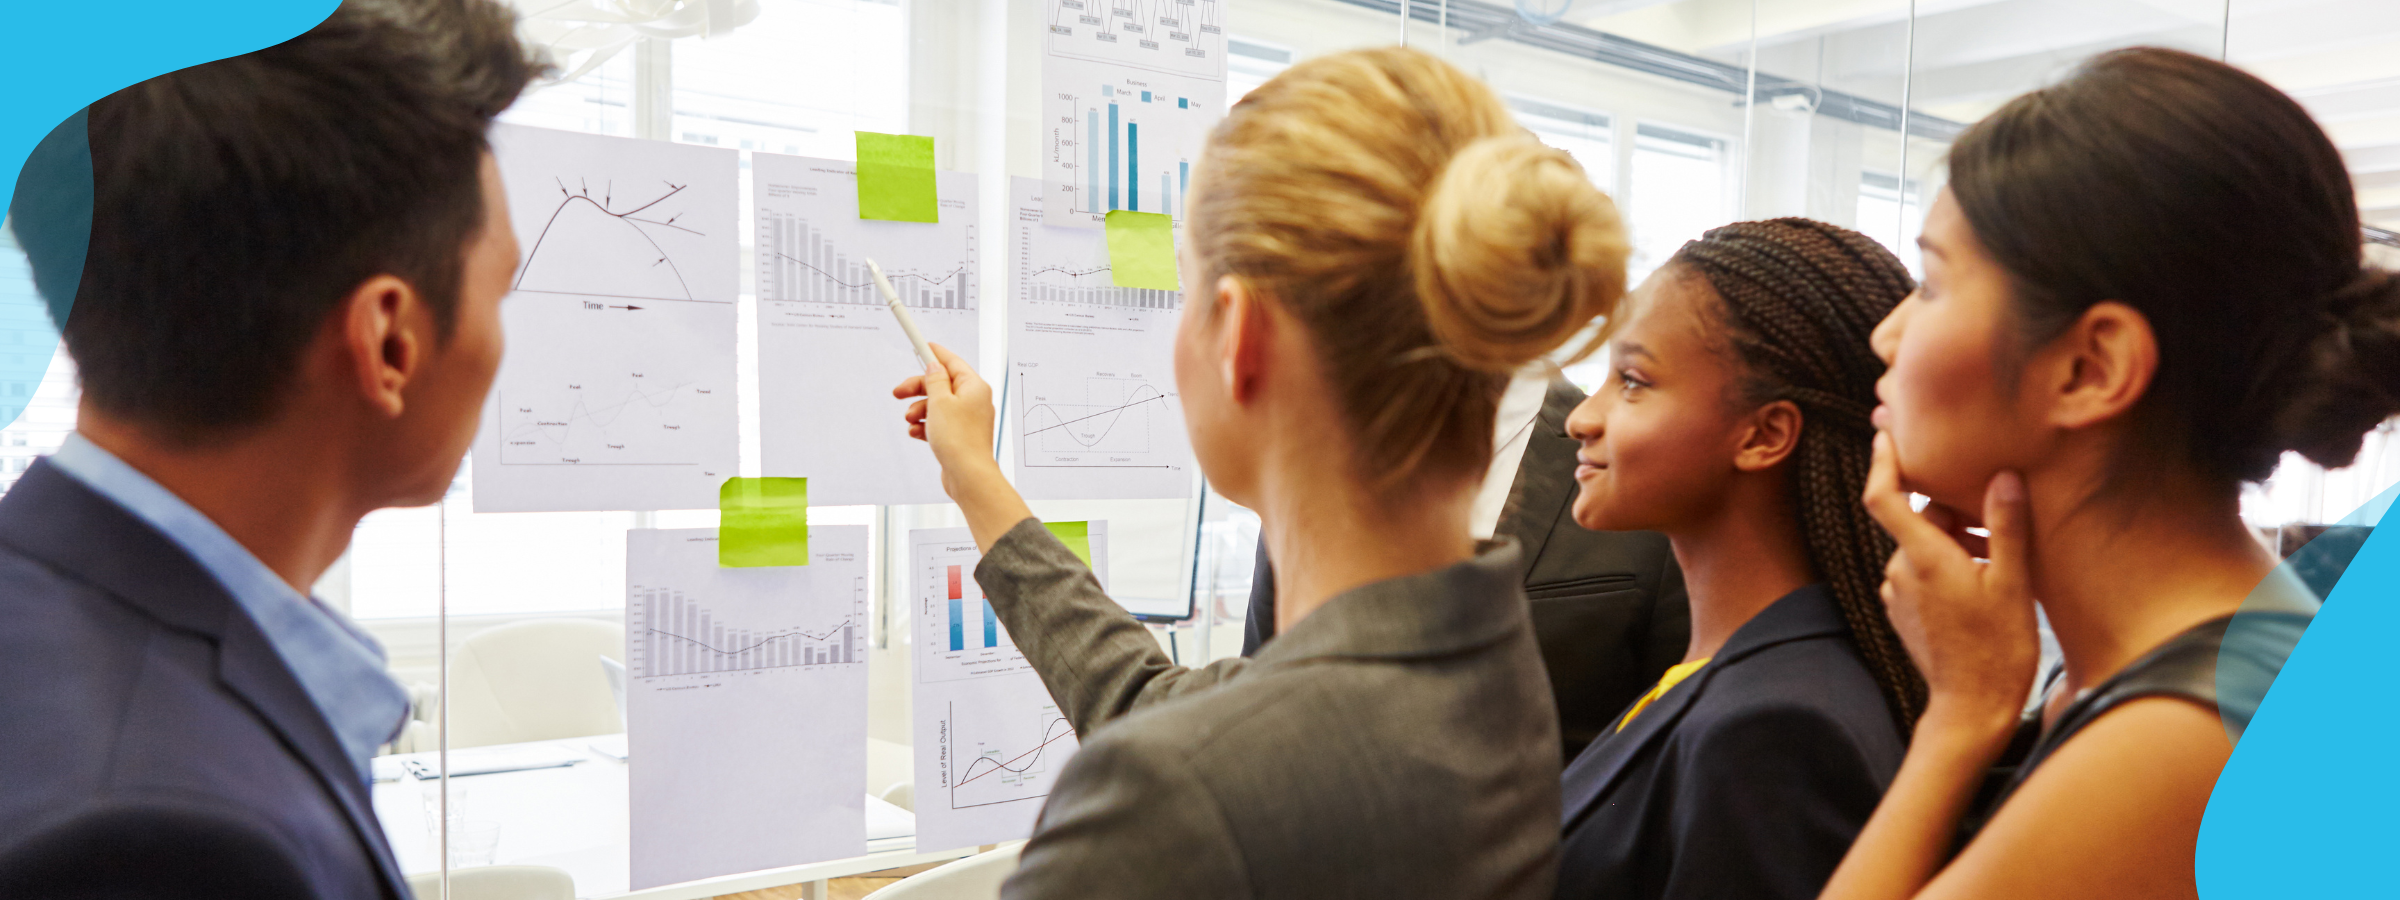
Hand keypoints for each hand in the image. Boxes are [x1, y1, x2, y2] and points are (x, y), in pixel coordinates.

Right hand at [892, 344, 1031, 549]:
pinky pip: (937, 424)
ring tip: (911, 420)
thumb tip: (934, 366)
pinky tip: (917, 433)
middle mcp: (973, 401)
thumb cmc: (959, 439)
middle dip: (918, 388)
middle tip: (899, 392)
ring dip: (918, 410)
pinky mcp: (958, 436)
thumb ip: (934, 380)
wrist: (967, 475)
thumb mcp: (939, 401)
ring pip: (936, 405)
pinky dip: (924, 426)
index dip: (934, 354)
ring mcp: (966, 420)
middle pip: (940, 384)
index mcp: (974, 387)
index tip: (921, 345)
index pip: (952, 362)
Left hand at [1863, 432, 2039, 731]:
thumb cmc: (1997, 650)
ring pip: (1925, 548)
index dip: (1883, 461)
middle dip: (1954, 511)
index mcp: (1922, 557)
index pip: (1884, 496)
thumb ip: (2008, 528)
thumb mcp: (2013, 585)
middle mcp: (1900, 571)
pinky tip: (1987, 580)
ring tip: (2003, 556)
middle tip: (2000, 515)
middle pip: (1920, 521)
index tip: (1887, 432)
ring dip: (1958, 542)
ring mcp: (1899, 593)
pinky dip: (1950, 565)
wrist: (1971, 709)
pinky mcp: (1905, 612)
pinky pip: (1924, 573)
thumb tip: (2004, 477)